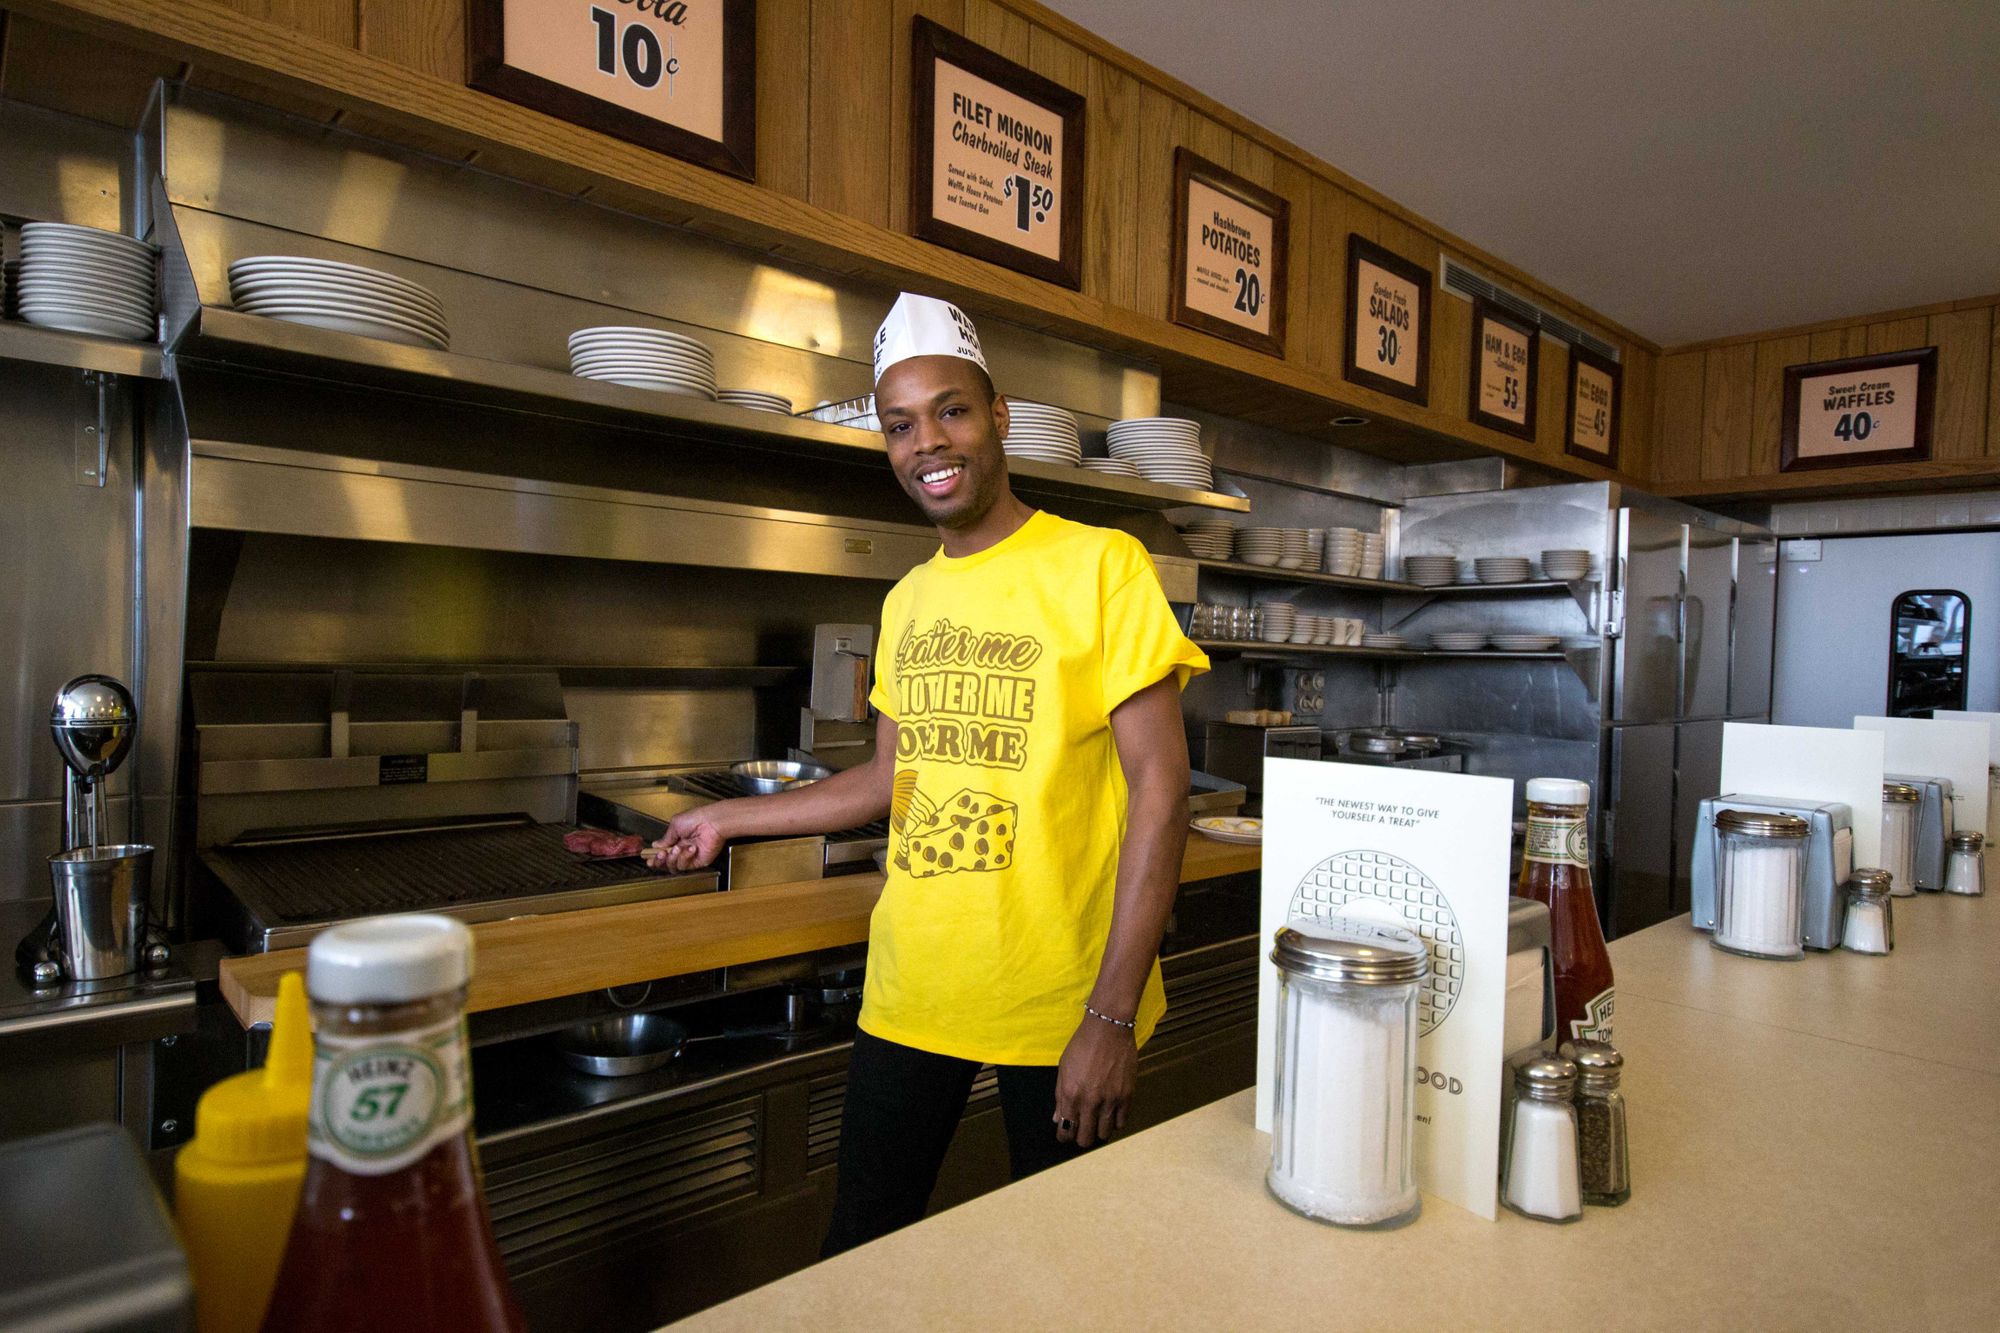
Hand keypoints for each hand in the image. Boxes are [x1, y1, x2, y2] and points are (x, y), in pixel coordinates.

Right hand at [643, 805, 728, 871]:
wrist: (712, 822)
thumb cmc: (697, 818)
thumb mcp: (675, 824)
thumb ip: (665, 838)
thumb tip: (656, 845)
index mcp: (676, 839)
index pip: (662, 852)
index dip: (654, 856)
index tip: (648, 857)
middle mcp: (682, 849)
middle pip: (665, 863)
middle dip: (659, 860)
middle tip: (660, 855)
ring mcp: (689, 856)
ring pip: (673, 866)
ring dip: (673, 857)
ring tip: (677, 848)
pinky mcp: (697, 862)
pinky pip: (684, 865)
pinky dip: (685, 857)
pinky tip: (690, 848)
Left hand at [1053, 1013, 1136, 1148]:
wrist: (1108, 1028)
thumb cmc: (1083, 1045)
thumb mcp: (1064, 1068)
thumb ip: (1060, 1096)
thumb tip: (1057, 1118)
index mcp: (1070, 1094)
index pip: (1065, 1131)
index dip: (1064, 1137)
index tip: (1066, 1135)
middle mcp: (1089, 1101)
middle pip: (1085, 1139)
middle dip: (1081, 1138)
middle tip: (1082, 1130)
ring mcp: (1109, 1100)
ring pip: (1104, 1134)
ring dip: (1099, 1131)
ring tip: (1098, 1122)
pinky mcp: (1126, 1096)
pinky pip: (1121, 1122)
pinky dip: (1115, 1122)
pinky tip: (1111, 1114)